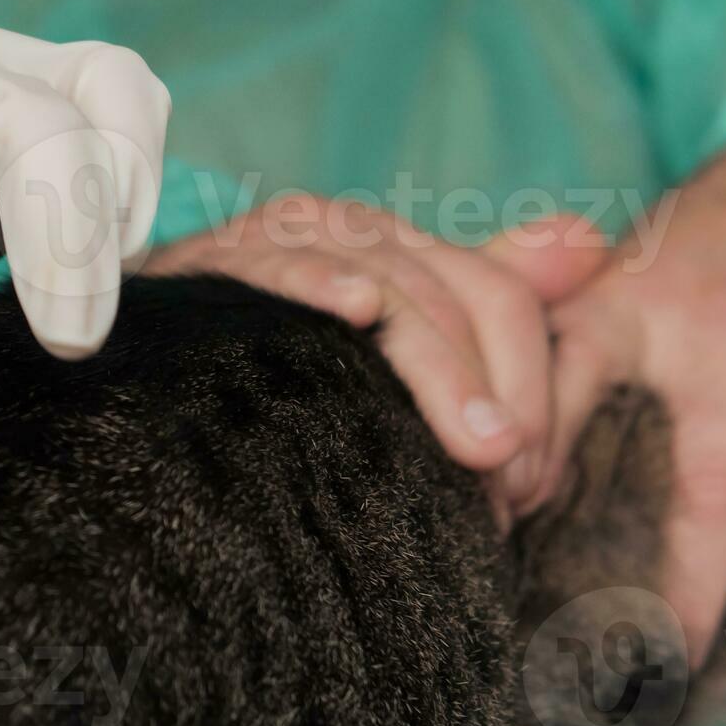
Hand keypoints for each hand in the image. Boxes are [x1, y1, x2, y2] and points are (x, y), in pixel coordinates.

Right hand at [142, 195, 610, 520]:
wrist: (136, 375)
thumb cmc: (271, 368)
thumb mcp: (390, 342)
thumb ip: (485, 295)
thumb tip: (588, 239)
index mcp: (397, 249)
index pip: (498, 296)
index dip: (533, 385)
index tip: (531, 488)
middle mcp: (347, 232)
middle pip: (456, 297)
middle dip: (500, 395)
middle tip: (509, 493)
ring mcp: (280, 241)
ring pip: (390, 287)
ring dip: (440, 370)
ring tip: (475, 450)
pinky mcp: (212, 262)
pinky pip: (276, 262)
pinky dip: (319, 279)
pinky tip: (354, 310)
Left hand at [538, 123, 725, 659]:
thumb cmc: (688, 275)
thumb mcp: (598, 292)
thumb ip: (541, 375)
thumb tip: (500, 490)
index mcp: (635, 311)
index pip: (574, 395)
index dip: (541, 469)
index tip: (525, 549)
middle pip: (712, 502)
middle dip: (678, 601)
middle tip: (640, 661)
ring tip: (708, 624)